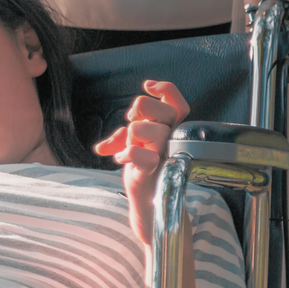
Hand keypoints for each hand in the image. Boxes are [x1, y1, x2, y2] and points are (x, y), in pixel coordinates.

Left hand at [93, 80, 189, 244]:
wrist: (147, 202)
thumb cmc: (142, 169)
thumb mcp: (133, 144)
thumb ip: (125, 133)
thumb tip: (110, 138)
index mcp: (172, 130)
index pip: (178, 103)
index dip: (165, 89)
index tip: (147, 86)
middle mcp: (173, 141)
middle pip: (161, 110)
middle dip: (139, 111)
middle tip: (132, 123)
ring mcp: (165, 156)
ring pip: (144, 129)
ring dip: (128, 137)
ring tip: (127, 148)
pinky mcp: (153, 172)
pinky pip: (140, 155)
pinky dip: (126, 153)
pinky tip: (120, 159)